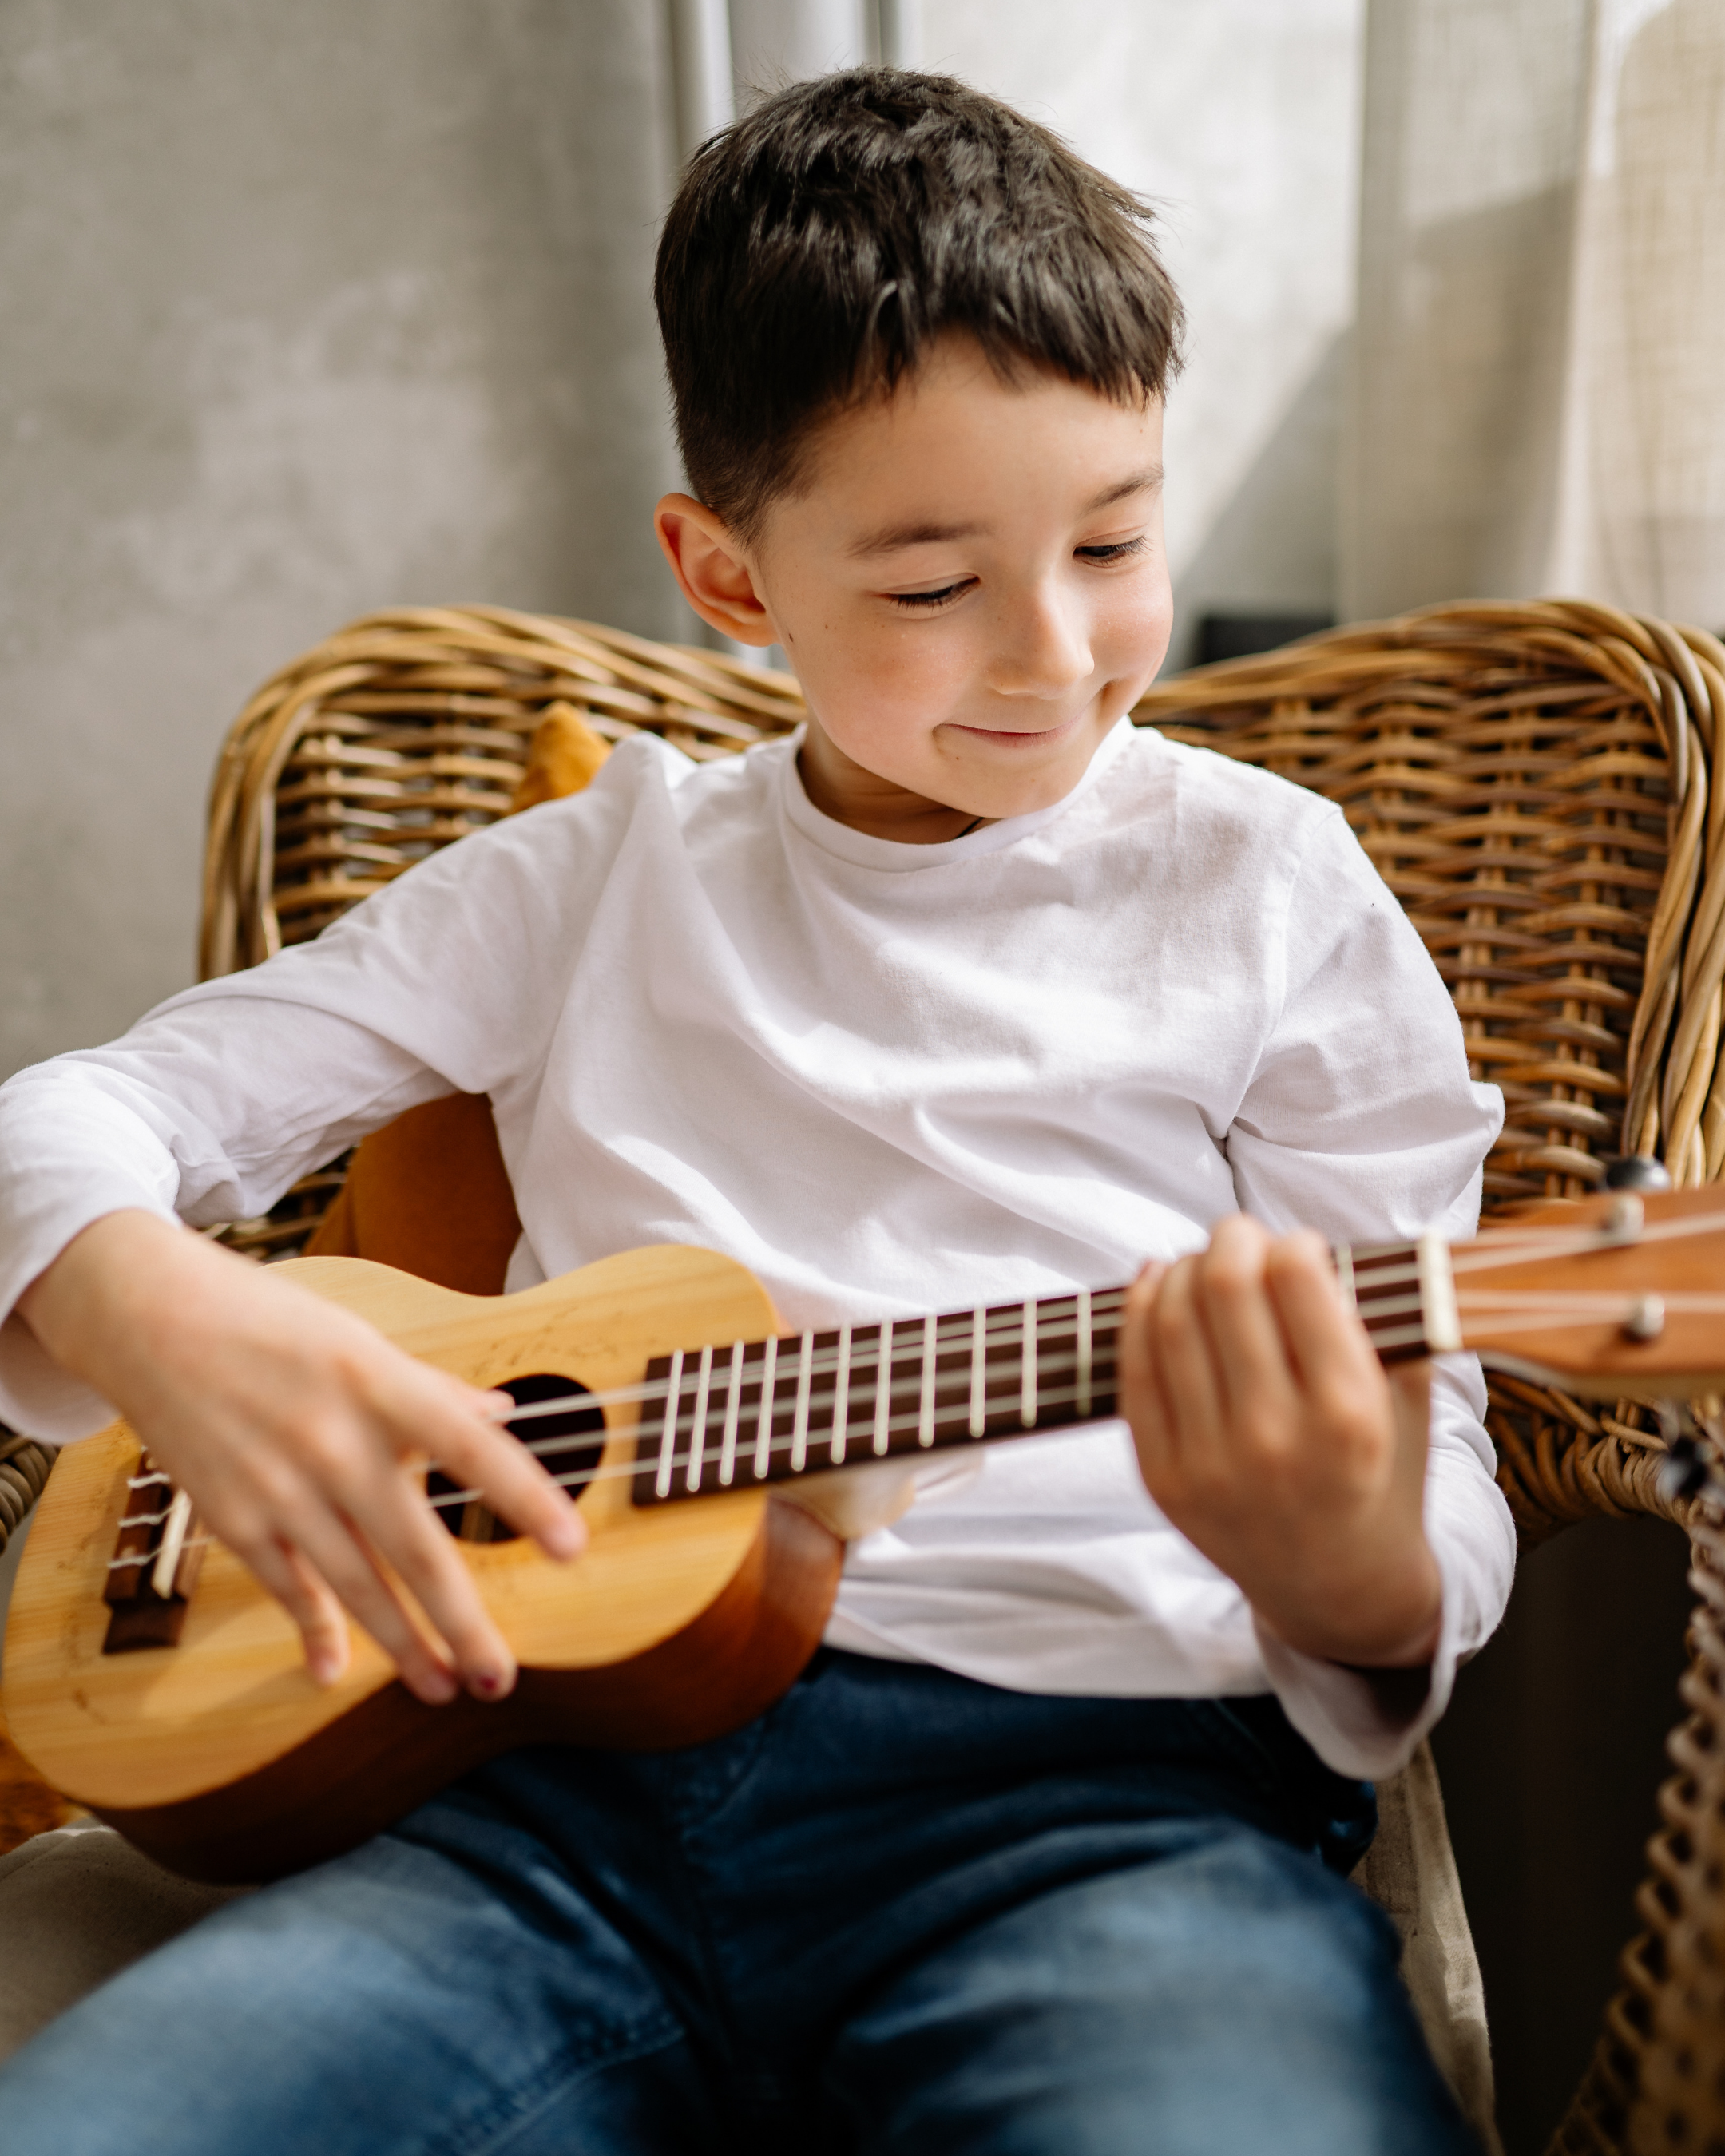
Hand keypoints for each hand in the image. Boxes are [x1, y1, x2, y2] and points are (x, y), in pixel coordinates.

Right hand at [17, 1211, 585, 1703]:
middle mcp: (332, 1440)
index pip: (469, 1447)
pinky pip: (285, 1585)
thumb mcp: (361, 1338)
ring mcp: (278, 1485)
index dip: (525, 1497)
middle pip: (411, 1546)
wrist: (151, 1318)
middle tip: (500, 1677)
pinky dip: (313, 1630)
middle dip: (460, 1622)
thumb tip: (501, 1414)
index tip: (572, 1546)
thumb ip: (431, 1388)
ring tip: (443, 1687)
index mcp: (378, 1384)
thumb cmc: (271, 1322)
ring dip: (401, 1645)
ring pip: (352, 1584)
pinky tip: (336, 1671)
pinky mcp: (230, 1514)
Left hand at [1118, 1214, 1440, 1670]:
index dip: (1294, 1242)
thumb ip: (1385, 1323)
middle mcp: (1275, 1439)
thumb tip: (1327, 1241)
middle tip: (1243, 1237)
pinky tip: (1158, 1285)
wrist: (1339, 1591)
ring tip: (1205, 1265)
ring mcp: (1210, 1463)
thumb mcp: (1410, 1404)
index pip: (1297, 1279)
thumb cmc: (1381, 1479)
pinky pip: (1134, 1370)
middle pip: (1224, 1286)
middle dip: (1232, 1239)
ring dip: (1184, 1269)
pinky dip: (1140, 1311)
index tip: (1300, 1247)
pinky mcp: (1163, 1479)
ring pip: (1170, 1319)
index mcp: (1349, 1416)